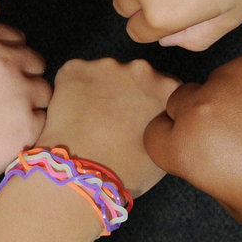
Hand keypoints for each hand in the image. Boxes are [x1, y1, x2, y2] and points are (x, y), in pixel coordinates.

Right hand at [0, 23, 50, 206]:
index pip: (15, 37)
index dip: (9, 55)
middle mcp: (3, 59)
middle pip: (34, 62)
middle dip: (23, 78)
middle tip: (2, 101)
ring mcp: (19, 93)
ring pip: (43, 92)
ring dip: (29, 104)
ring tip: (1, 122)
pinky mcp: (27, 127)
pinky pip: (42, 122)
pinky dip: (28, 130)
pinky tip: (3, 140)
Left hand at [39, 58, 179, 197]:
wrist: (83, 176)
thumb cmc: (128, 172)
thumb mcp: (164, 148)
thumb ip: (165, 120)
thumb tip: (157, 114)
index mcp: (166, 86)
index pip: (164, 85)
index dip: (151, 101)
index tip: (142, 115)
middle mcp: (139, 68)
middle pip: (135, 75)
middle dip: (127, 91)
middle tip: (116, 120)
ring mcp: (105, 65)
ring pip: (105, 74)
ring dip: (101, 89)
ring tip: (93, 121)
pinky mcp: (75, 68)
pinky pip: (76, 75)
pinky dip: (75, 90)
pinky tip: (75, 114)